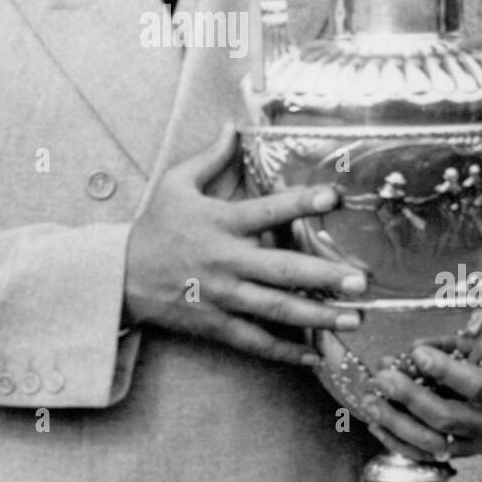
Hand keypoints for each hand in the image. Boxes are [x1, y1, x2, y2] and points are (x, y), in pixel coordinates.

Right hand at [124, 123, 367, 365]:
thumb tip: (232, 126)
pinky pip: (255, 341)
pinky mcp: (216, 324)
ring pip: (276, 310)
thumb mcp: (175, 184)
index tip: (333, 198)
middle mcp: (227, 261)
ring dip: (317, 316)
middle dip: (324, 276)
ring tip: (354, 319)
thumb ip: (210, 158)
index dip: (300, 203)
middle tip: (361, 281)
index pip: (268, 211)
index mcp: (221, 223)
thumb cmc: (154, 227)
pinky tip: (315, 355)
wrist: (119, 276)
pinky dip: (285, 351)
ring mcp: (223, 297)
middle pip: (282, 270)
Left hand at [362, 290, 481, 461]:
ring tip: (370, 398)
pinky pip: (426, 453)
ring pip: (433, 443)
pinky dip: (398, 442)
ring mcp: (477, 439)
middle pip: (449, 420)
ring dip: (398, 423)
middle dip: (412, 399)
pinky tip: (374, 421)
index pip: (480, 388)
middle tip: (383, 376)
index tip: (418, 353)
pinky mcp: (460, 447)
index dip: (448, 372)